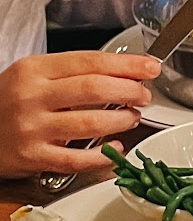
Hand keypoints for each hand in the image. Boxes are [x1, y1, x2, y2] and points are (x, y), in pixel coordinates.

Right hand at [0, 51, 159, 176]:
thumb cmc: (8, 102)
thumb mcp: (32, 76)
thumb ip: (71, 74)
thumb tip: (124, 74)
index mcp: (34, 70)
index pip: (89, 62)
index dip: (126, 65)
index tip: (150, 68)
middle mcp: (32, 96)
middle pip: (94, 89)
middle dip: (129, 91)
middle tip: (144, 95)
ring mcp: (33, 128)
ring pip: (90, 123)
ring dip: (121, 120)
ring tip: (132, 117)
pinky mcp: (34, 157)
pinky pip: (78, 159)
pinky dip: (103, 155)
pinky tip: (116, 148)